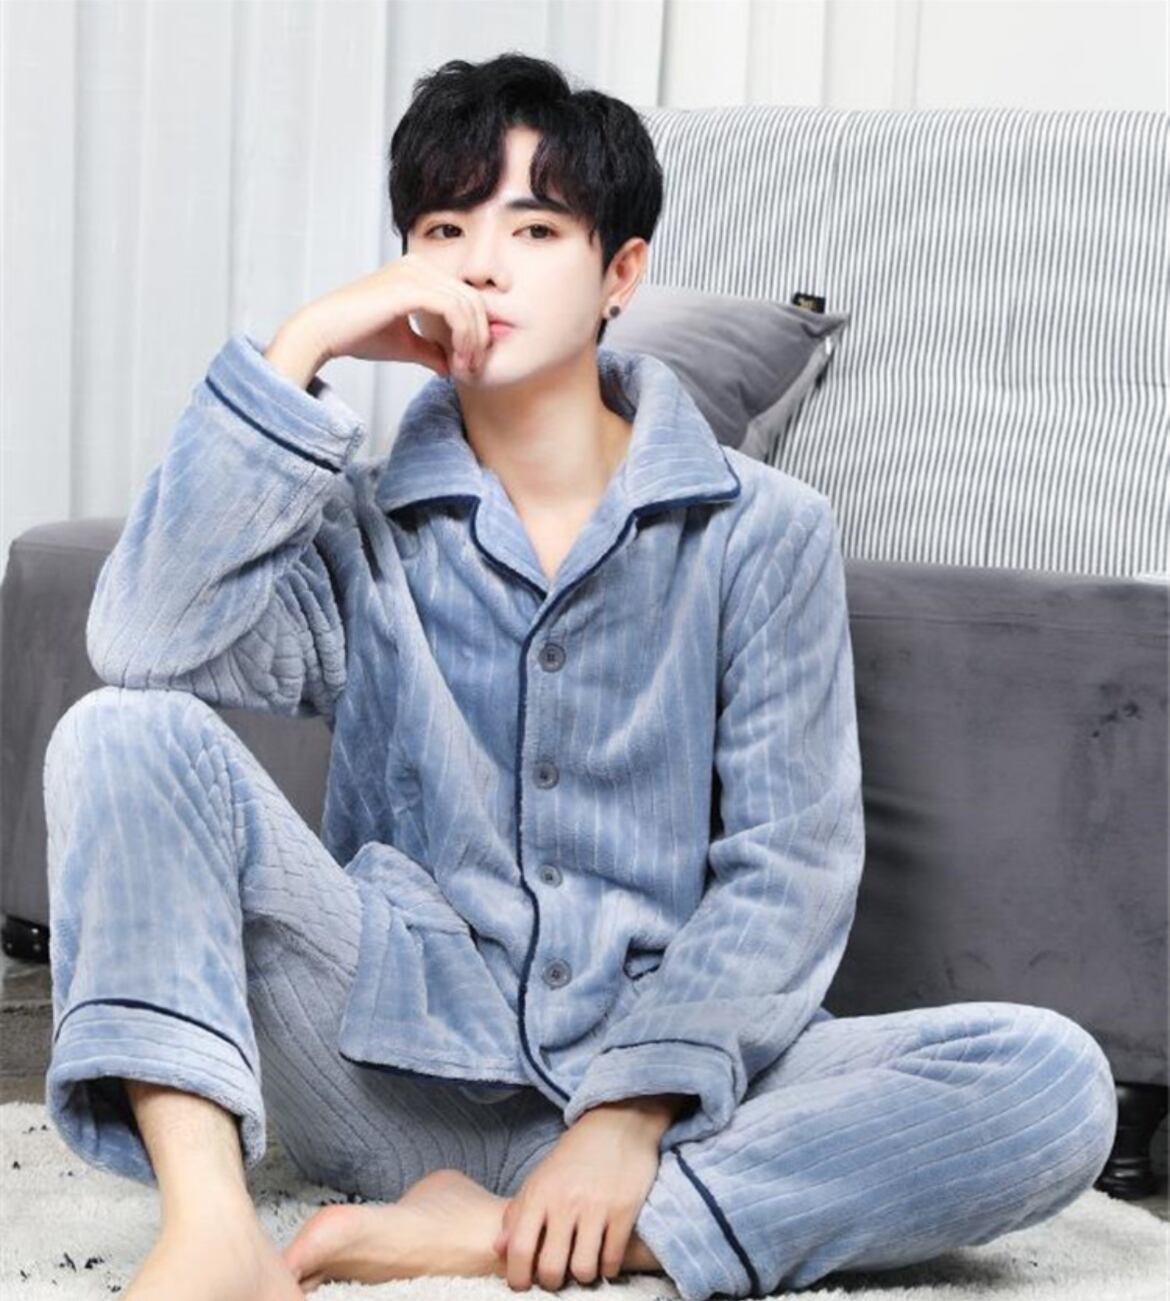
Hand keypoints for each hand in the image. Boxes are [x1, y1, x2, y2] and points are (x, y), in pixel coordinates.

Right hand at [285, 251, 493, 380]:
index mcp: (418, 273)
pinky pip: (454, 310)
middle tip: (472, 368)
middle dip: (479, 337)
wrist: (324, 332)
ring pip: (467, 304)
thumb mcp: (403, 344)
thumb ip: (429, 350)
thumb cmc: (356, 335)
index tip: (469, 363)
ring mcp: (414, 273)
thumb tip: (449, 366)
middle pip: (472, 298)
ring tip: (464, 368)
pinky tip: (456, 360)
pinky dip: (462, 337)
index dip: (475, 331)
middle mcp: (418, 266)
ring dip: (473, 341)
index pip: (464, 297)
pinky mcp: (410, 287)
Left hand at [492, 1105, 663, 1290]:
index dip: (517, 1277)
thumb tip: (499, 1249)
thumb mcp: (540, 1176)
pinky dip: (608, 1268)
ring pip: (584, 1270)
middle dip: (551, 1282)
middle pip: (552, 1268)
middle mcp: (566, 1202)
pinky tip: (604, 1258)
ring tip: (581, 1265)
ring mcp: (597, 1207)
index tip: (522, 1284)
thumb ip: (518, 1212)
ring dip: (581, 1276)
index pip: (519, 1249)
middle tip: (555, 1276)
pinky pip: (613, 1259)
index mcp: (540, 1193)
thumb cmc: (575, 1154)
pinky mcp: (625, 1211)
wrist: (617, 1123)